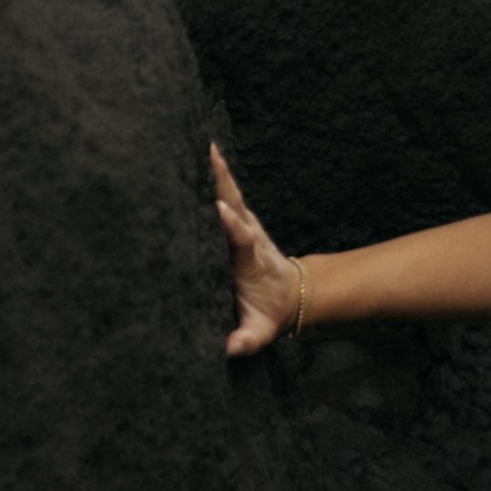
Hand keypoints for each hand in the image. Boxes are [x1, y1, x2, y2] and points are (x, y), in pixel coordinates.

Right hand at [211, 142, 303, 356]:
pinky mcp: (237, 219)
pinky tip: (200, 150)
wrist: (290, 295)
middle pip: (236, 205)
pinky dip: (213, 173)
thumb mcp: (261, 330)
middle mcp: (248, 236)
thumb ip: (249, 338)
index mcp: (250, 261)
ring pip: (229, 193)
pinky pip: (222, 193)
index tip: (219, 208)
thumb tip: (235, 348)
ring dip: (216, 171)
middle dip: (222, 182)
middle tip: (207, 155)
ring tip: (201, 142)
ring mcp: (244, 225)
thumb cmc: (268, 313)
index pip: (242, 240)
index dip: (232, 225)